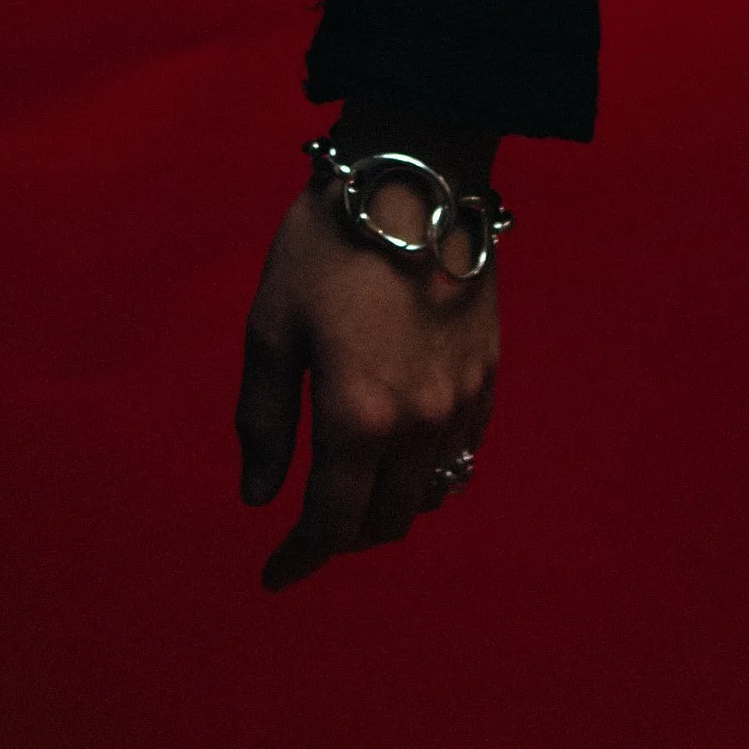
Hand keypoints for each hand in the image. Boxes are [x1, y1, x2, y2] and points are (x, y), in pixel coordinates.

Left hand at [235, 171, 498, 586]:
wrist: (416, 175)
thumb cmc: (328, 242)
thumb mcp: (271, 323)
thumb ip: (265, 418)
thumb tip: (258, 495)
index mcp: (358, 418)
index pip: (331, 523)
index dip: (300, 557)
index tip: (274, 573)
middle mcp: (419, 426)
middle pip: (386, 521)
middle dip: (344, 536)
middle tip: (309, 524)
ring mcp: (462, 403)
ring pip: (429, 494)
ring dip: (389, 506)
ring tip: (354, 488)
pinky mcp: (489, 375)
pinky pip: (463, 454)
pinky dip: (432, 473)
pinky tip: (406, 454)